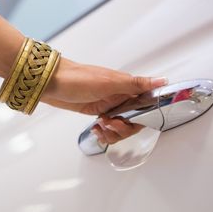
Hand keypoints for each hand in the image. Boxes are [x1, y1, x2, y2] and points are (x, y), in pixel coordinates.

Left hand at [42, 58, 165, 143]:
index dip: (141, 119)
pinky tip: (97, 130)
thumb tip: (162, 81)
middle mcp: (119, 96)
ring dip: (113, 133)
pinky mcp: (96, 112)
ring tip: (102, 128)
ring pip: (120, 127)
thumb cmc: (76, 78)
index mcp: (125, 87)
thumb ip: (135, 84)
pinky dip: (104, 133)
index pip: (145, 106)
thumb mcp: (108, 82)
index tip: (131, 122)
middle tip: (111, 125)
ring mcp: (107, 105)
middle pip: (133, 121)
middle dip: (124, 129)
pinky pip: (108, 128)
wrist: (51, 82)